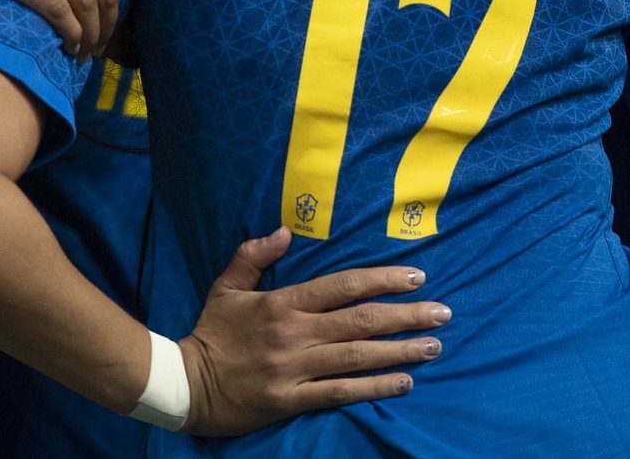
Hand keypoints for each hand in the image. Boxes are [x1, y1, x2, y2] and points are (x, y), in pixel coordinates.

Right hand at [178, 228, 448, 436]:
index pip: (342, 286)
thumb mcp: (226, 286)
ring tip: (433, 346)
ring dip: (399, 351)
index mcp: (282, 303)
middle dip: (406, 315)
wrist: (186, 384)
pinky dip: (374, 388)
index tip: (417, 277)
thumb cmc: (212, 333)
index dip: (382, 280)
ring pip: (357, 357)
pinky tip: (404, 383)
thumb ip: (254, 256)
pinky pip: (341, 392)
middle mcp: (294, 334)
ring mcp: (294, 369)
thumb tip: (283, 230)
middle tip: (443, 313)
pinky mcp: (291, 400)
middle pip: (360, 321)